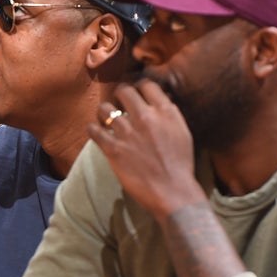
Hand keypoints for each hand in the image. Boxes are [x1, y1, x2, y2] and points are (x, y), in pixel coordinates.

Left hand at [88, 79, 204, 220]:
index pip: (146, 84)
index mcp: (165, 112)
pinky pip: (94, 130)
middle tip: (119, 103)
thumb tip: (157, 100)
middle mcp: (145, 117)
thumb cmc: (180, 164)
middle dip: (119, 95)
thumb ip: (169, 114)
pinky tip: (97, 133)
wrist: (173, 191)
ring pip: (104, 108)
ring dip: (103, 112)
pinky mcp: (113, 149)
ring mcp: (127, 133)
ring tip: (106, 119)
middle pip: (123, 90)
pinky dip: (93, 130)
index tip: (135, 93)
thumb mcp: (182, 132)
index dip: (138, 86)